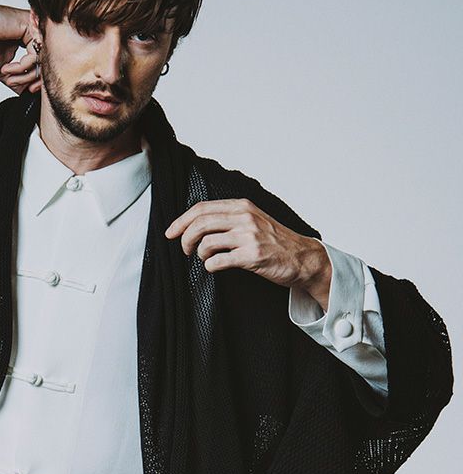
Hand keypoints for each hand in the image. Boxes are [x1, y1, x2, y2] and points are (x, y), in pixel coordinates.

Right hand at [0, 0, 40, 94]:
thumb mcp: (0, 69)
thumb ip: (15, 79)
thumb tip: (25, 94)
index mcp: (25, 38)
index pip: (41, 61)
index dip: (37, 79)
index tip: (27, 90)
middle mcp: (30, 31)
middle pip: (45, 60)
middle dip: (33, 79)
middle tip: (17, 85)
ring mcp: (30, 26)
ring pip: (42, 58)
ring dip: (25, 74)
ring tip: (7, 75)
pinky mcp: (28, 24)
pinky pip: (36, 53)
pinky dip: (22, 66)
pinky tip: (6, 67)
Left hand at [164, 198, 329, 301]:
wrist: (302, 258)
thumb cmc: (274, 242)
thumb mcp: (253, 220)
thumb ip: (229, 217)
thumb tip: (195, 224)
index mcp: (242, 206)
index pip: (201, 208)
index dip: (181, 221)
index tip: (170, 233)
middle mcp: (245, 217)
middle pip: (200, 223)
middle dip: (184, 238)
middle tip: (184, 250)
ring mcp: (249, 236)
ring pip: (206, 242)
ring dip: (199, 254)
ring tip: (204, 259)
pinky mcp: (252, 256)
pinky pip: (218, 261)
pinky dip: (210, 266)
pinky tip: (215, 267)